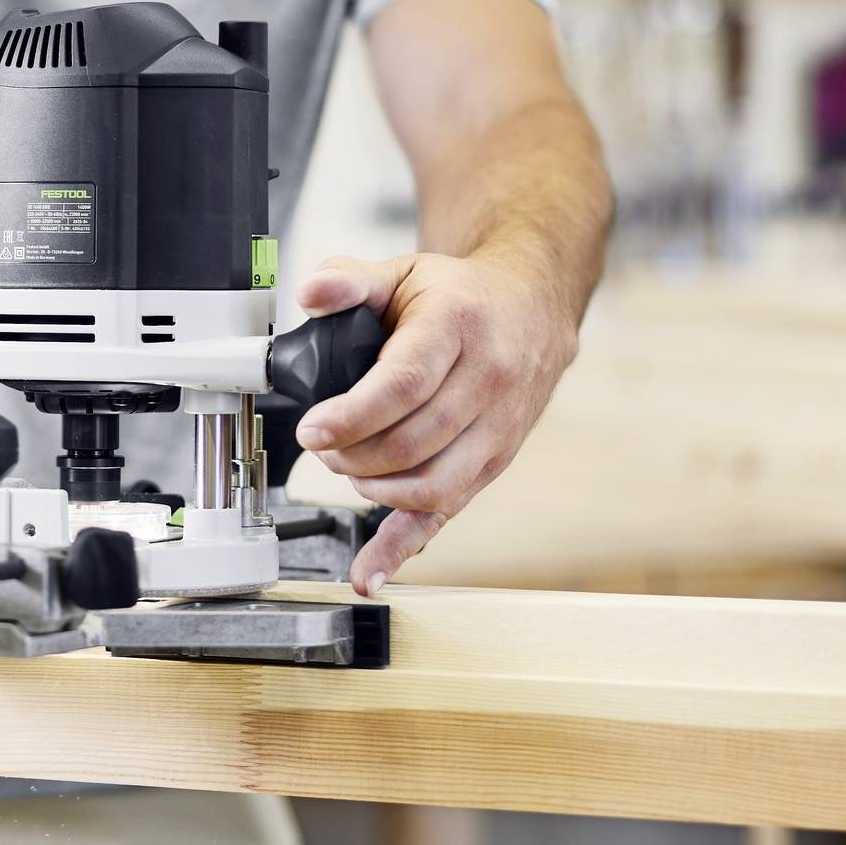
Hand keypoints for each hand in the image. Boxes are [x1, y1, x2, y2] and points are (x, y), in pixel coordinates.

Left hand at [291, 250, 579, 594]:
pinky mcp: (494, 463)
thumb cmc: (463, 296)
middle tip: (322, 445)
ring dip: (374, 488)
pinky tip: (369, 572)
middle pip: (412, 441)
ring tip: (346, 467)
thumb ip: (351, 280)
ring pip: (431, 484)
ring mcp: (497, 428)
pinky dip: (403, 548)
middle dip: (353, 455)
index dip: (352, 415)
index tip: (313, 430)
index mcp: (459, 327)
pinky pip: (447, 514)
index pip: (404, 385)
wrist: (534, 309)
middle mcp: (488, 381)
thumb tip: (312, 293)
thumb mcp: (404, 272)